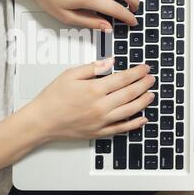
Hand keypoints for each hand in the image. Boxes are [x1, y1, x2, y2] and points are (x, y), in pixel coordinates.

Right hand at [24, 59, 153, 140]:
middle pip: (130, 93)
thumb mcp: (70, 74)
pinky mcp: (100, 132)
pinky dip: (135, 124)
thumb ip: (92, 67)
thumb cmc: (53, 98)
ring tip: (151, 94)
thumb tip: (110, 62)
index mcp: (94, 89)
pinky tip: (142, 119)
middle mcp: (101, 106)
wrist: (42, 120)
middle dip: (144, 84)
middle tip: (151, 78)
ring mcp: (102, 121)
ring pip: (130, 110)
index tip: (145, 68)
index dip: (137, 72)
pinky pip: (122, 128)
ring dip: (143, 101)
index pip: (123, 78)